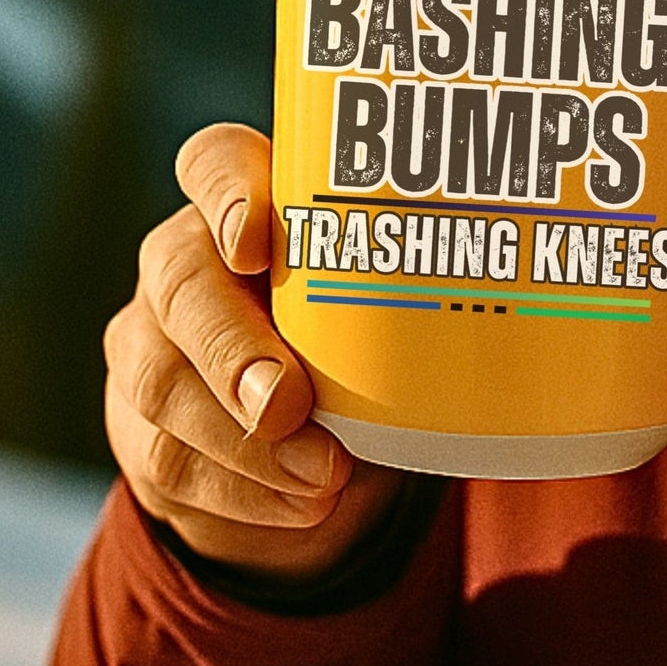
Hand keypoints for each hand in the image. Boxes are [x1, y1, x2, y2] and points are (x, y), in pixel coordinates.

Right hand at [104, 124, 406, 581]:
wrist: (302, 432)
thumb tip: (528, 315)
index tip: (257, 240)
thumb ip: (418, 287)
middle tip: (287, 402)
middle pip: (179, 280)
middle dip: (231, 347)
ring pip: (161, 380)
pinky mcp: (138, 426)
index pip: (213, 161)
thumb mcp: (387, 296)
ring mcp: (149, 340)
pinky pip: (167, 460)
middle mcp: (184, 257)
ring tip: (324, 476)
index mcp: (242, 200)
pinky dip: (242, 492)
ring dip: (245, 441)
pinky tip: (302, 504)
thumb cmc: (366, 335)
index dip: (227, 192)